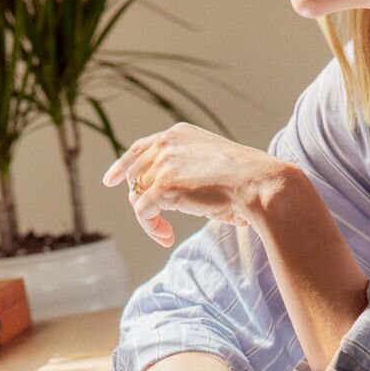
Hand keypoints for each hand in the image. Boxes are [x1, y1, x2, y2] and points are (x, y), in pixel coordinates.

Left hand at [101, 122, 289, 247]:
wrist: (258, 183)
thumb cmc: (247, 179)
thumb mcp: (214, 162)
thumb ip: (190, 169)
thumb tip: (177, 192)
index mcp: (179, 133)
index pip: (141, 147)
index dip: (123, 164)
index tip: (111, 180)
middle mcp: (167, 143)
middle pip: (135, 174)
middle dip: (140, 197)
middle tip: (157, 219)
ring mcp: (163, 163)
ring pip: (137, 195)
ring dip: (149, 217)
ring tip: (166, 233)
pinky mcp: (162, 186)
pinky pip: (143, 212)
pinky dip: (152, 227)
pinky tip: (166, 237)